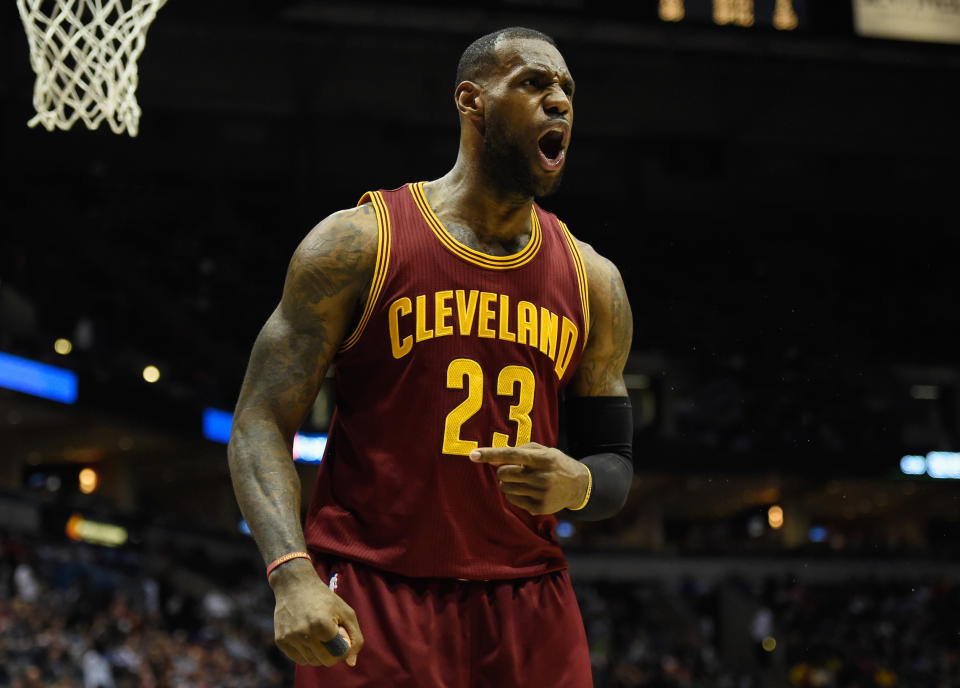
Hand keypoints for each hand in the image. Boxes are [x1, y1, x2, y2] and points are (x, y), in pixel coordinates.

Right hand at [268, 558, 363, 666]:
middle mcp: (304, 633)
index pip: (339, 654)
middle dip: (332, 654)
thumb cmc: (324, 598)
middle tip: (332, 639)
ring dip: (319, 654)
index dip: (343, 649)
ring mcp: (290, 637)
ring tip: (319, 635)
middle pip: (325, 661)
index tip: (342, 638)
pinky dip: (306, 653)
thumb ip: (355, 637)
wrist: (294, 584)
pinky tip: (308, 638)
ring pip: (312, 662)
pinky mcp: (280, 640)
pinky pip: (299, 659)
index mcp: (322, 624)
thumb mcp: (346, 611)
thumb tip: (351, 663)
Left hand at [470, 442, 588, 514]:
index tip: (473, 454)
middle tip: (512, 470)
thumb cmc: (555, 463)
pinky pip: (512, 500)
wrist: (579, 486)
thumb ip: (519, 451)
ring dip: (507, 483)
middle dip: (502, 471)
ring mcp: (541, 494)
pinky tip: (526, 490)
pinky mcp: (539, 508)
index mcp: (543, 458)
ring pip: (506, 488)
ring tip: (521, 480)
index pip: (511, 455)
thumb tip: (493, 458)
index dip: (491, 454)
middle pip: (504, 473)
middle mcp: (542, 477)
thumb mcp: (543, 451)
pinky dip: (513, 494)